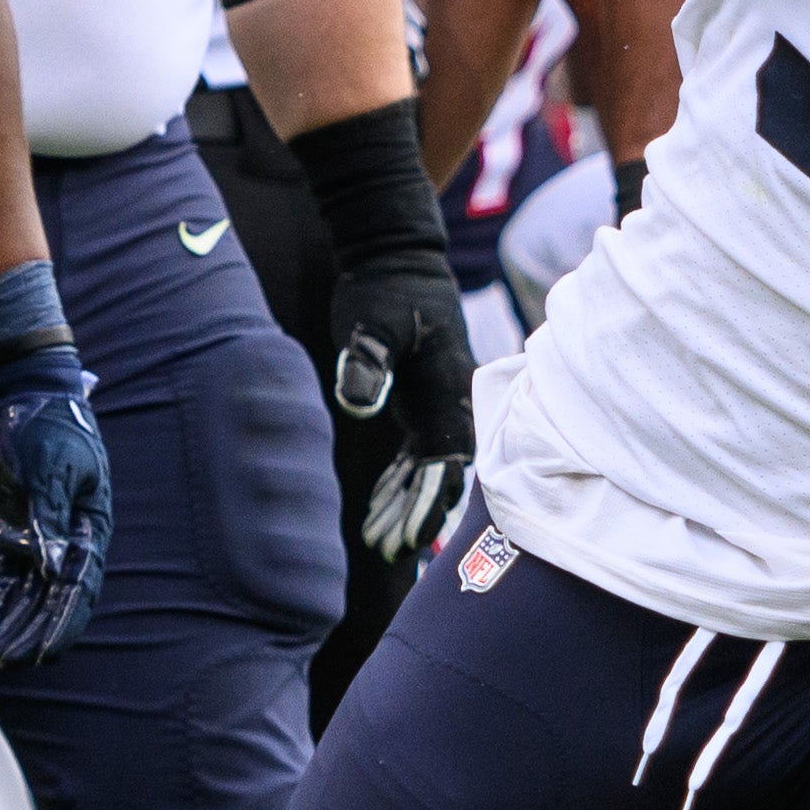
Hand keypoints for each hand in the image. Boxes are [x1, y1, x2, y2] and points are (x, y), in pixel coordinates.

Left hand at [0, 339, 111, 666]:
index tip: (46, 654)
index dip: (64, 624)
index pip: (79, 588)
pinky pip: (7, 578)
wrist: (29, 399)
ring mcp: (40, 538)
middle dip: (32, 635)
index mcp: (90, 528)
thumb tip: (50, 569)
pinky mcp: (14, 532)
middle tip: (9, 663)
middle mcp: (68, 541)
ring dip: (13, 627)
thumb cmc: (49, 428)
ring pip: (28, 596)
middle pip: (52, 600)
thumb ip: (49, 518)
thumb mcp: (50, 468)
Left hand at [330, 242, 476, 562]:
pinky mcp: (423, 402)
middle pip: (441, 477)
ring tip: (376, 543)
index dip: (429, 505)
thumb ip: (368, 362)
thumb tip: (357, 404)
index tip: (411, 541)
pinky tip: (376, 509)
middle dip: (416, 517)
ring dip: (405, 506)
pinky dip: (400, 484)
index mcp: (449, 394)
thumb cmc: (387, 289)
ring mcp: (440, 405)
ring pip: (428, 470)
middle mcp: (452, 405)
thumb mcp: (372, 323)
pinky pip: (417, 455)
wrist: (398, 257)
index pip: (445, 464)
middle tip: (387, 553)